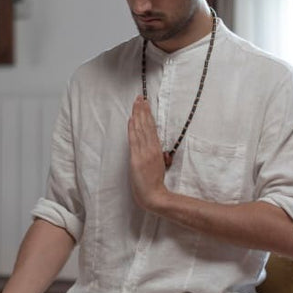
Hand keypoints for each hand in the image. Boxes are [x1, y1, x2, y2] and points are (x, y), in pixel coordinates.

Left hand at [128, 96, 168, 210]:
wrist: (153, 196)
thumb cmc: (156, 183)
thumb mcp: (160, 165)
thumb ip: (159, 155)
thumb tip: (160, 150)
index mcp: (157, 150)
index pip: (152, 128)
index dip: (148, 115)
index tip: (145, 103)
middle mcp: (151, 149)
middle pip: (146, 125)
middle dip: (143, 110)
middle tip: (140, 97)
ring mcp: (143, 153)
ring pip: (141, 130)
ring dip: (138, 115)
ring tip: (136, 103)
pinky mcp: (136, 158)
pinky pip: (135, 140)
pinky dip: (133, 128)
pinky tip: (132, 119)